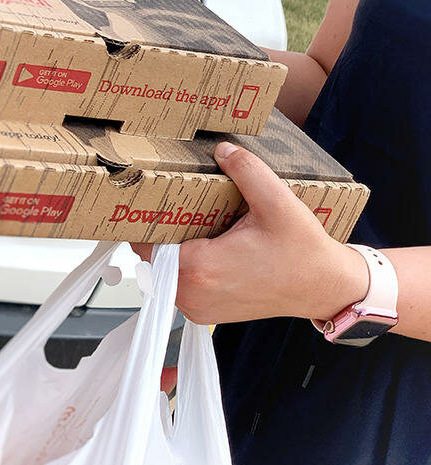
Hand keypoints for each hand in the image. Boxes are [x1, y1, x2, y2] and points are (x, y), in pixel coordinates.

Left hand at [134, 142, 369, 325]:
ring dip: (168, 254)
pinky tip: (200, 249)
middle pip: (150, 260)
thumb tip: (222, 150)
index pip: (146, 245)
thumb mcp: (277, 202)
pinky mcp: (203, 315)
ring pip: (161, 276)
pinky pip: (177, 289)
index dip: (145, 224)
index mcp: (200, 267)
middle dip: (157, 236)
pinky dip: (180, 271)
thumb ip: (246, 171)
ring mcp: (196, 309)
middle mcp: (191, 294)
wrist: (320, 287)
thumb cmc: (301, 252)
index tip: (149, 206)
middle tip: (170, 211)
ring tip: (186, 228)